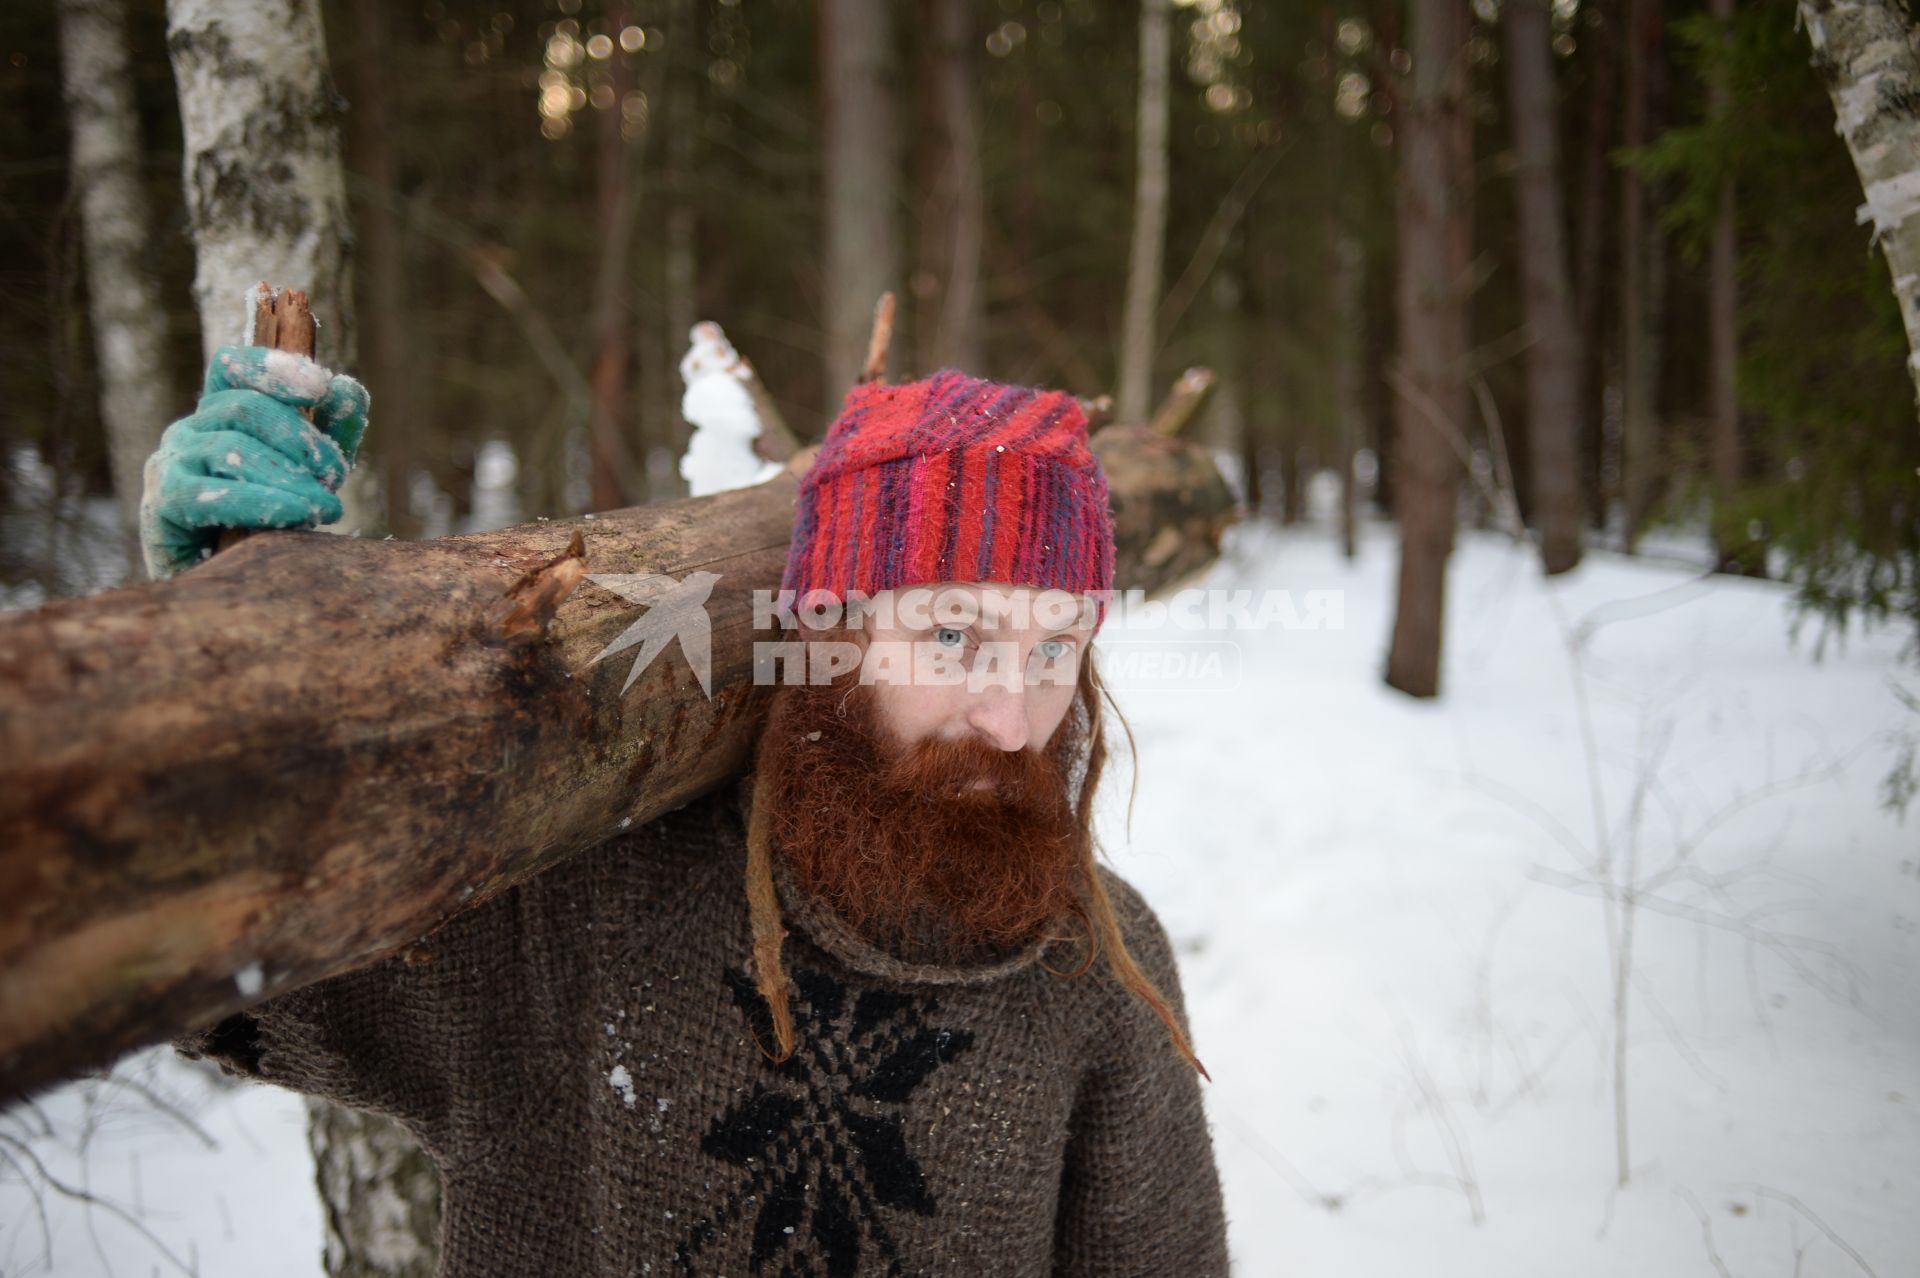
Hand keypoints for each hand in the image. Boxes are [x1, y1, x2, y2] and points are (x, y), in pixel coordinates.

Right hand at [139, 346, 369, 579]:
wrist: (228, 589)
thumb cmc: (268, 525)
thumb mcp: (310, 473)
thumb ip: (331, 432)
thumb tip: (349, 387)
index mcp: (219, 416)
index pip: (232, 368)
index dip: (271, 368)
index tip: (319, 386)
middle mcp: (188, 431)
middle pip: (245, 408)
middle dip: (301, 439)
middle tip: (336, 478)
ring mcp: (169, 464)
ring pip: (232, 448)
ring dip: (290, 477)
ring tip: (325, 509)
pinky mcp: (162, 505)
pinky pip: (210, 494)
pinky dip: (262, 502)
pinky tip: (297, 517)